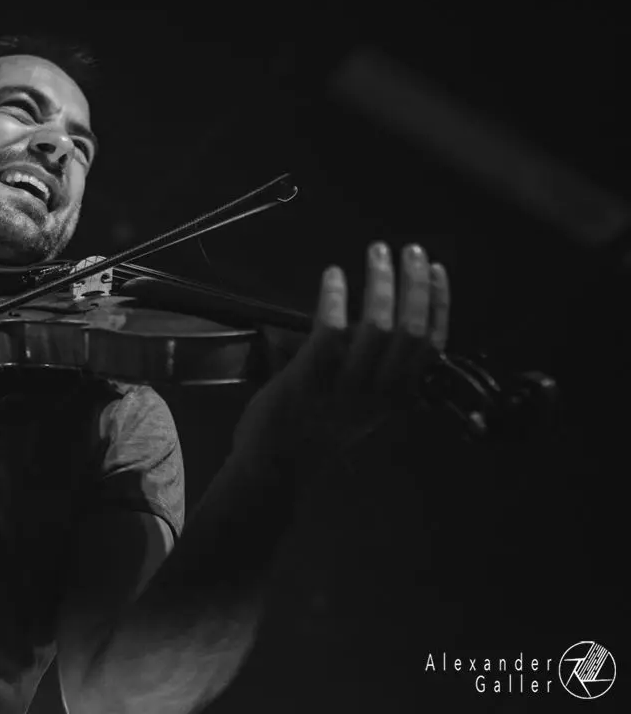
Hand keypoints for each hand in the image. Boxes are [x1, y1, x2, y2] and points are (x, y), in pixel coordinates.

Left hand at [232, 242, 449, 474]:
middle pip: (412, 329)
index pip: (432, 344)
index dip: (439, 303)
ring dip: (379, 281)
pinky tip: (333, 275)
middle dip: (414, 283)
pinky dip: (335, 297)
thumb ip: (379, 369)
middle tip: (407, 249)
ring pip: (378, 325)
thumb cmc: (316, 428)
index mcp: (399, 396)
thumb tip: (385, 318)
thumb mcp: (364, 405)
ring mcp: (347, 386)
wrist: (275, 465)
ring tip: (376, 251)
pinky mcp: (312, 377)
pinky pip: (332, 329)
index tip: (435, 269)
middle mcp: (380, 392)